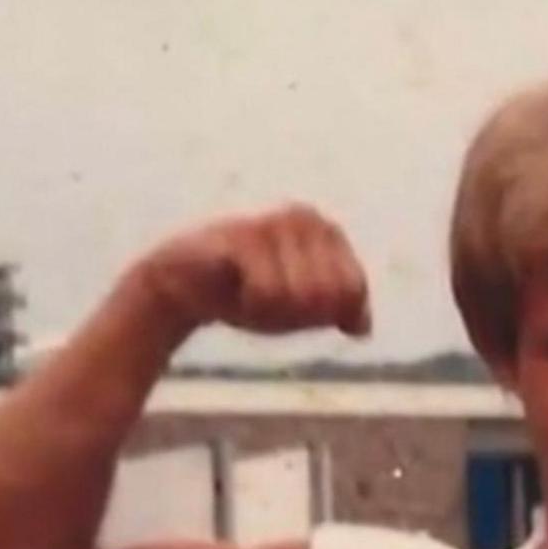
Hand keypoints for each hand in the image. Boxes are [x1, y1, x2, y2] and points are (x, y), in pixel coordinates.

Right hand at [134, 205, 371, 337]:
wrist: (183, 287)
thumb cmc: (249, 294)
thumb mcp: (304, 310)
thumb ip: (340, 314)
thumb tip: (364, 330)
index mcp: (329, 233)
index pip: (354, 291)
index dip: (324, 314)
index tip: (293, 305)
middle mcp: (307, 218)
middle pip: (328, 297)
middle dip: (299, 313)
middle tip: (267, 297)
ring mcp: (275, 223)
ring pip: (302, 297)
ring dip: (273, 310)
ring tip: (249, 291)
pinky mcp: (243, 237)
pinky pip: (269, 292)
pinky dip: (254, 306)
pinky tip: (235, 288)